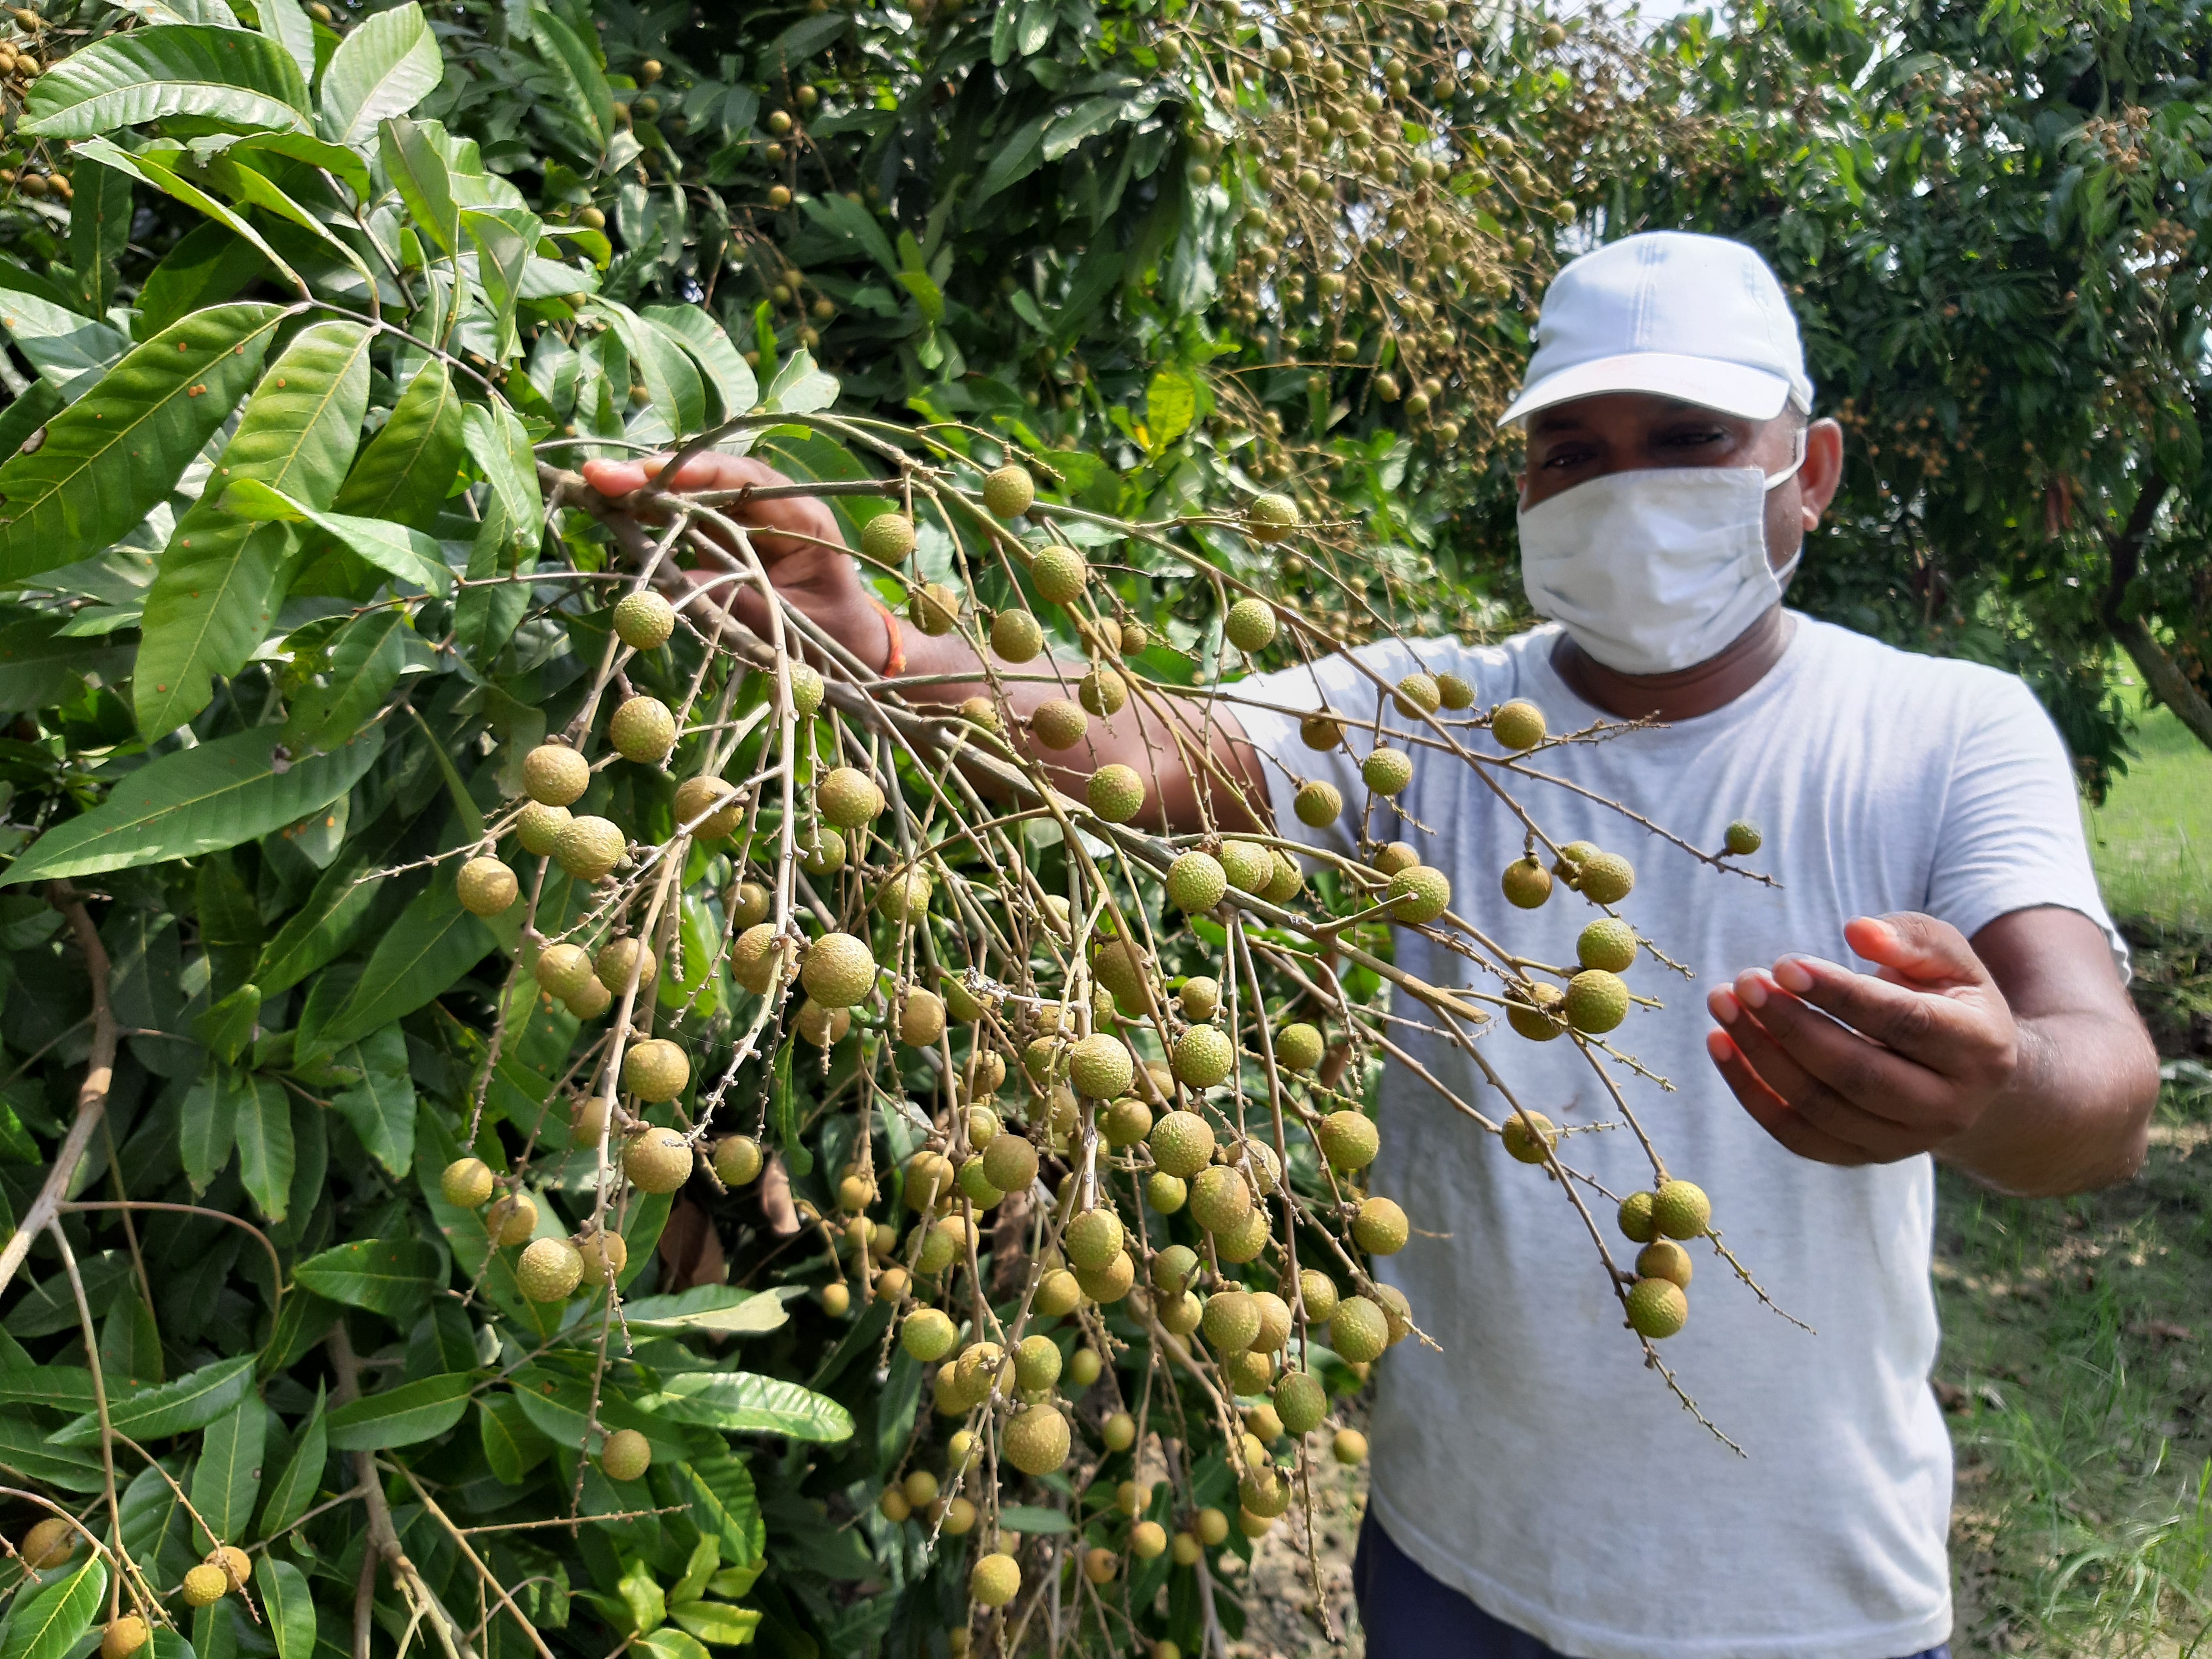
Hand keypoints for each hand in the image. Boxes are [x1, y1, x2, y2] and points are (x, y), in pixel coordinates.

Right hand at [580, 452, 891, 670]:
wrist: (850, 643)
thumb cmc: (832, 633)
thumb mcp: (790, 627)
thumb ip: (735, 605)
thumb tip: (670, 585)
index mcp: (803, 518)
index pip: (743, 480)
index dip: (693, 474)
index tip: (648, 476)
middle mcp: (774, 506)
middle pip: (707, 477)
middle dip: (652, 477)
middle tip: (597, 476)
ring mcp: (746, 517)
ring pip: (690, 492)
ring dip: (643, 491)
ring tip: (593, 487)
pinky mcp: (726, 535)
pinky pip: (684, 515)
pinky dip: (649, 512)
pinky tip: (611, 507)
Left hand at [1704, 912, 2019, 1165]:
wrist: (1967, 1072)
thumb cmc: (1946, 997)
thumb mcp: (1949, 957)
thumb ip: (1911, 937)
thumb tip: (1857, 932)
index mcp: (1980, 1048)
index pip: (1903, 1022)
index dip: (1840, 994)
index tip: (1784, 965)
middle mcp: (1949, 1107)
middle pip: (1857, 1073)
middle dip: (1791, 1026)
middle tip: (1744, 982)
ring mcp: (1906, 1142)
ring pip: (1820, 1107)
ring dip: (1760, 1055)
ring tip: (1723, 1003)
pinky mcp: (1863, 1156)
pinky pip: (1796, 1135)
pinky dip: (1751, 1093)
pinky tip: (1719, 1045)